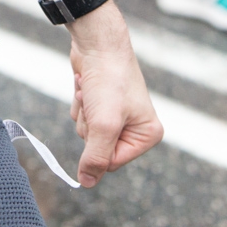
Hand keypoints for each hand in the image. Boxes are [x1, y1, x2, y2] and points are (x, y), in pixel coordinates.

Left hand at [67, 5, 163, 186]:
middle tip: (96, 103)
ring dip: (83, 114)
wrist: (97, 43)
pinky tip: (86, 86)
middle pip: (98, 149)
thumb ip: (96, 158)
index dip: (98, 149)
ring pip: (87, 133)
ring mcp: (116, 115)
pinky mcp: (100, 104)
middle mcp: (135, 127)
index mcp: (147, 135)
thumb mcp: (104, 125)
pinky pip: (81, 117)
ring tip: (92, 92)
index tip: (97, 124)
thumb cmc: (108, 81)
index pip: (113, 163)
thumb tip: (86, 183)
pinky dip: (79, 103)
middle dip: (89, 127)